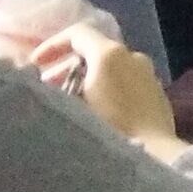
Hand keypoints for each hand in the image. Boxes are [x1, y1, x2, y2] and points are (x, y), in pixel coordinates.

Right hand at [38, 31, 183, 157]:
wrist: (155, 158)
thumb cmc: (108, 130)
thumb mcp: (73, 108)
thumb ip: (56, 89)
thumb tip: (45, 85)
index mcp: (110, 54)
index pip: (77, 34)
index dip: (51, 45)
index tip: (35, 65)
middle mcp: (133, 57)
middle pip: (94, 51)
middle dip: (66, 66)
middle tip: (48, 88)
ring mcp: (148, 75)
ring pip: (110, 68)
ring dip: (85, 80)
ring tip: (68, 103)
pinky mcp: (157, 95)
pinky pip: (125, 83)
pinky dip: (105, 89)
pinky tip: (94, 113)